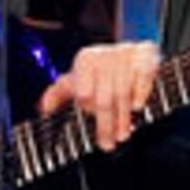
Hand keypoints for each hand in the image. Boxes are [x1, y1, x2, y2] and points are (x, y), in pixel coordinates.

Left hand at [41, 38, 161, 148]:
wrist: (129, 47)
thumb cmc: (99, 68)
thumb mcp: (76, 77)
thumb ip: (58, 93)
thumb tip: (43, 108)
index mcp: (85, 60)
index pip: (84, 91)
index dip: (87, 107)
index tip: (89, 119)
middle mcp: (104, 57)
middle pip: (104, 98)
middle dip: (106, 124)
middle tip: (108, 143)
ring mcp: (126, 56)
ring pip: (123, 92)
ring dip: (123, 117)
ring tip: (122, 135)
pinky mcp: (145, 56)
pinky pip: (143, 77)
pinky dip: (140, 92)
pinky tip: (137, 107)